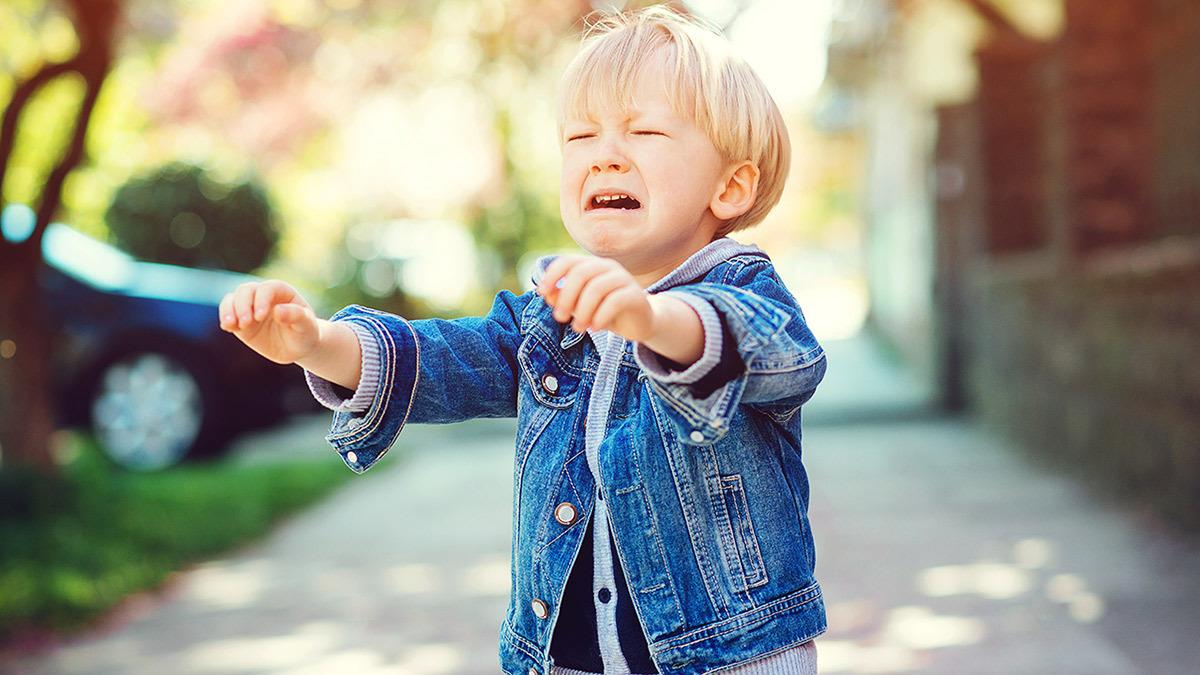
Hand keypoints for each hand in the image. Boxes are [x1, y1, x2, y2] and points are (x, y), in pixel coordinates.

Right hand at [218, 280, 321, 364]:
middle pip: (246, 290)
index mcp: (281, 291)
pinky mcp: (240, 319)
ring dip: (228, 310)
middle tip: (246, 323)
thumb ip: (296, 316)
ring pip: (232, 299)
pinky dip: (225, 318)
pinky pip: (227, 313)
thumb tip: (278, 311)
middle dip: (243, 305)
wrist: (297, 347)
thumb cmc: (305, 332)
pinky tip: (227, 327)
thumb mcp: (306, 326)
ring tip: (230, 324)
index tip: (260, 317)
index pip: (267, 289)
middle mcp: (263, 295)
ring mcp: (250, 306)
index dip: (261, 299)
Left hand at [535, 255, 656, 341]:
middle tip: (559, 317)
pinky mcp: (636, 295)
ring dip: (583, 310)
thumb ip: (563, 299)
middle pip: (581, 273)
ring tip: (577, 328)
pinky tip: (594, 328)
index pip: (568, 261)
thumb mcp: (580, 307)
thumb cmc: (605, 312)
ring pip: (597, 288)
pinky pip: (615, 301)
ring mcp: (624, 278)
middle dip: (566, 296)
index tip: (541, 292)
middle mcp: (608, 267)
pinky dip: (600, 316)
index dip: (552, 274)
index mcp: (592, 265)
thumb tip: (547, 295)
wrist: (639, 322)